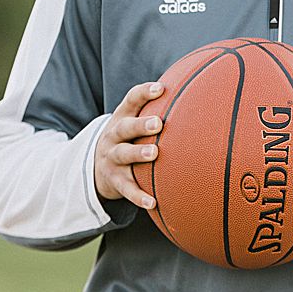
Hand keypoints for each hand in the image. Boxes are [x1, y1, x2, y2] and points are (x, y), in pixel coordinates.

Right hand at [94, 81, 164, 208]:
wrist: (97, 168)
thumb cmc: (128, 140)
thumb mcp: (132, 123)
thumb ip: (155, 111)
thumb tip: (195, 95)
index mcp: (121, 118)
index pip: (130, 100)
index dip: (143, 93)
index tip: (160, 89)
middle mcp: (113, 136)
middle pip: (124, 127)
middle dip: (140, 125)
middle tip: (158, 123)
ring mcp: (111, 159)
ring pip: (123, 155)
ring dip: (137, 153)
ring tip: (153, 154)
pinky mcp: (114, 181)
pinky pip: (126, 189)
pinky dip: (138, 196)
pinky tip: (152, 202)